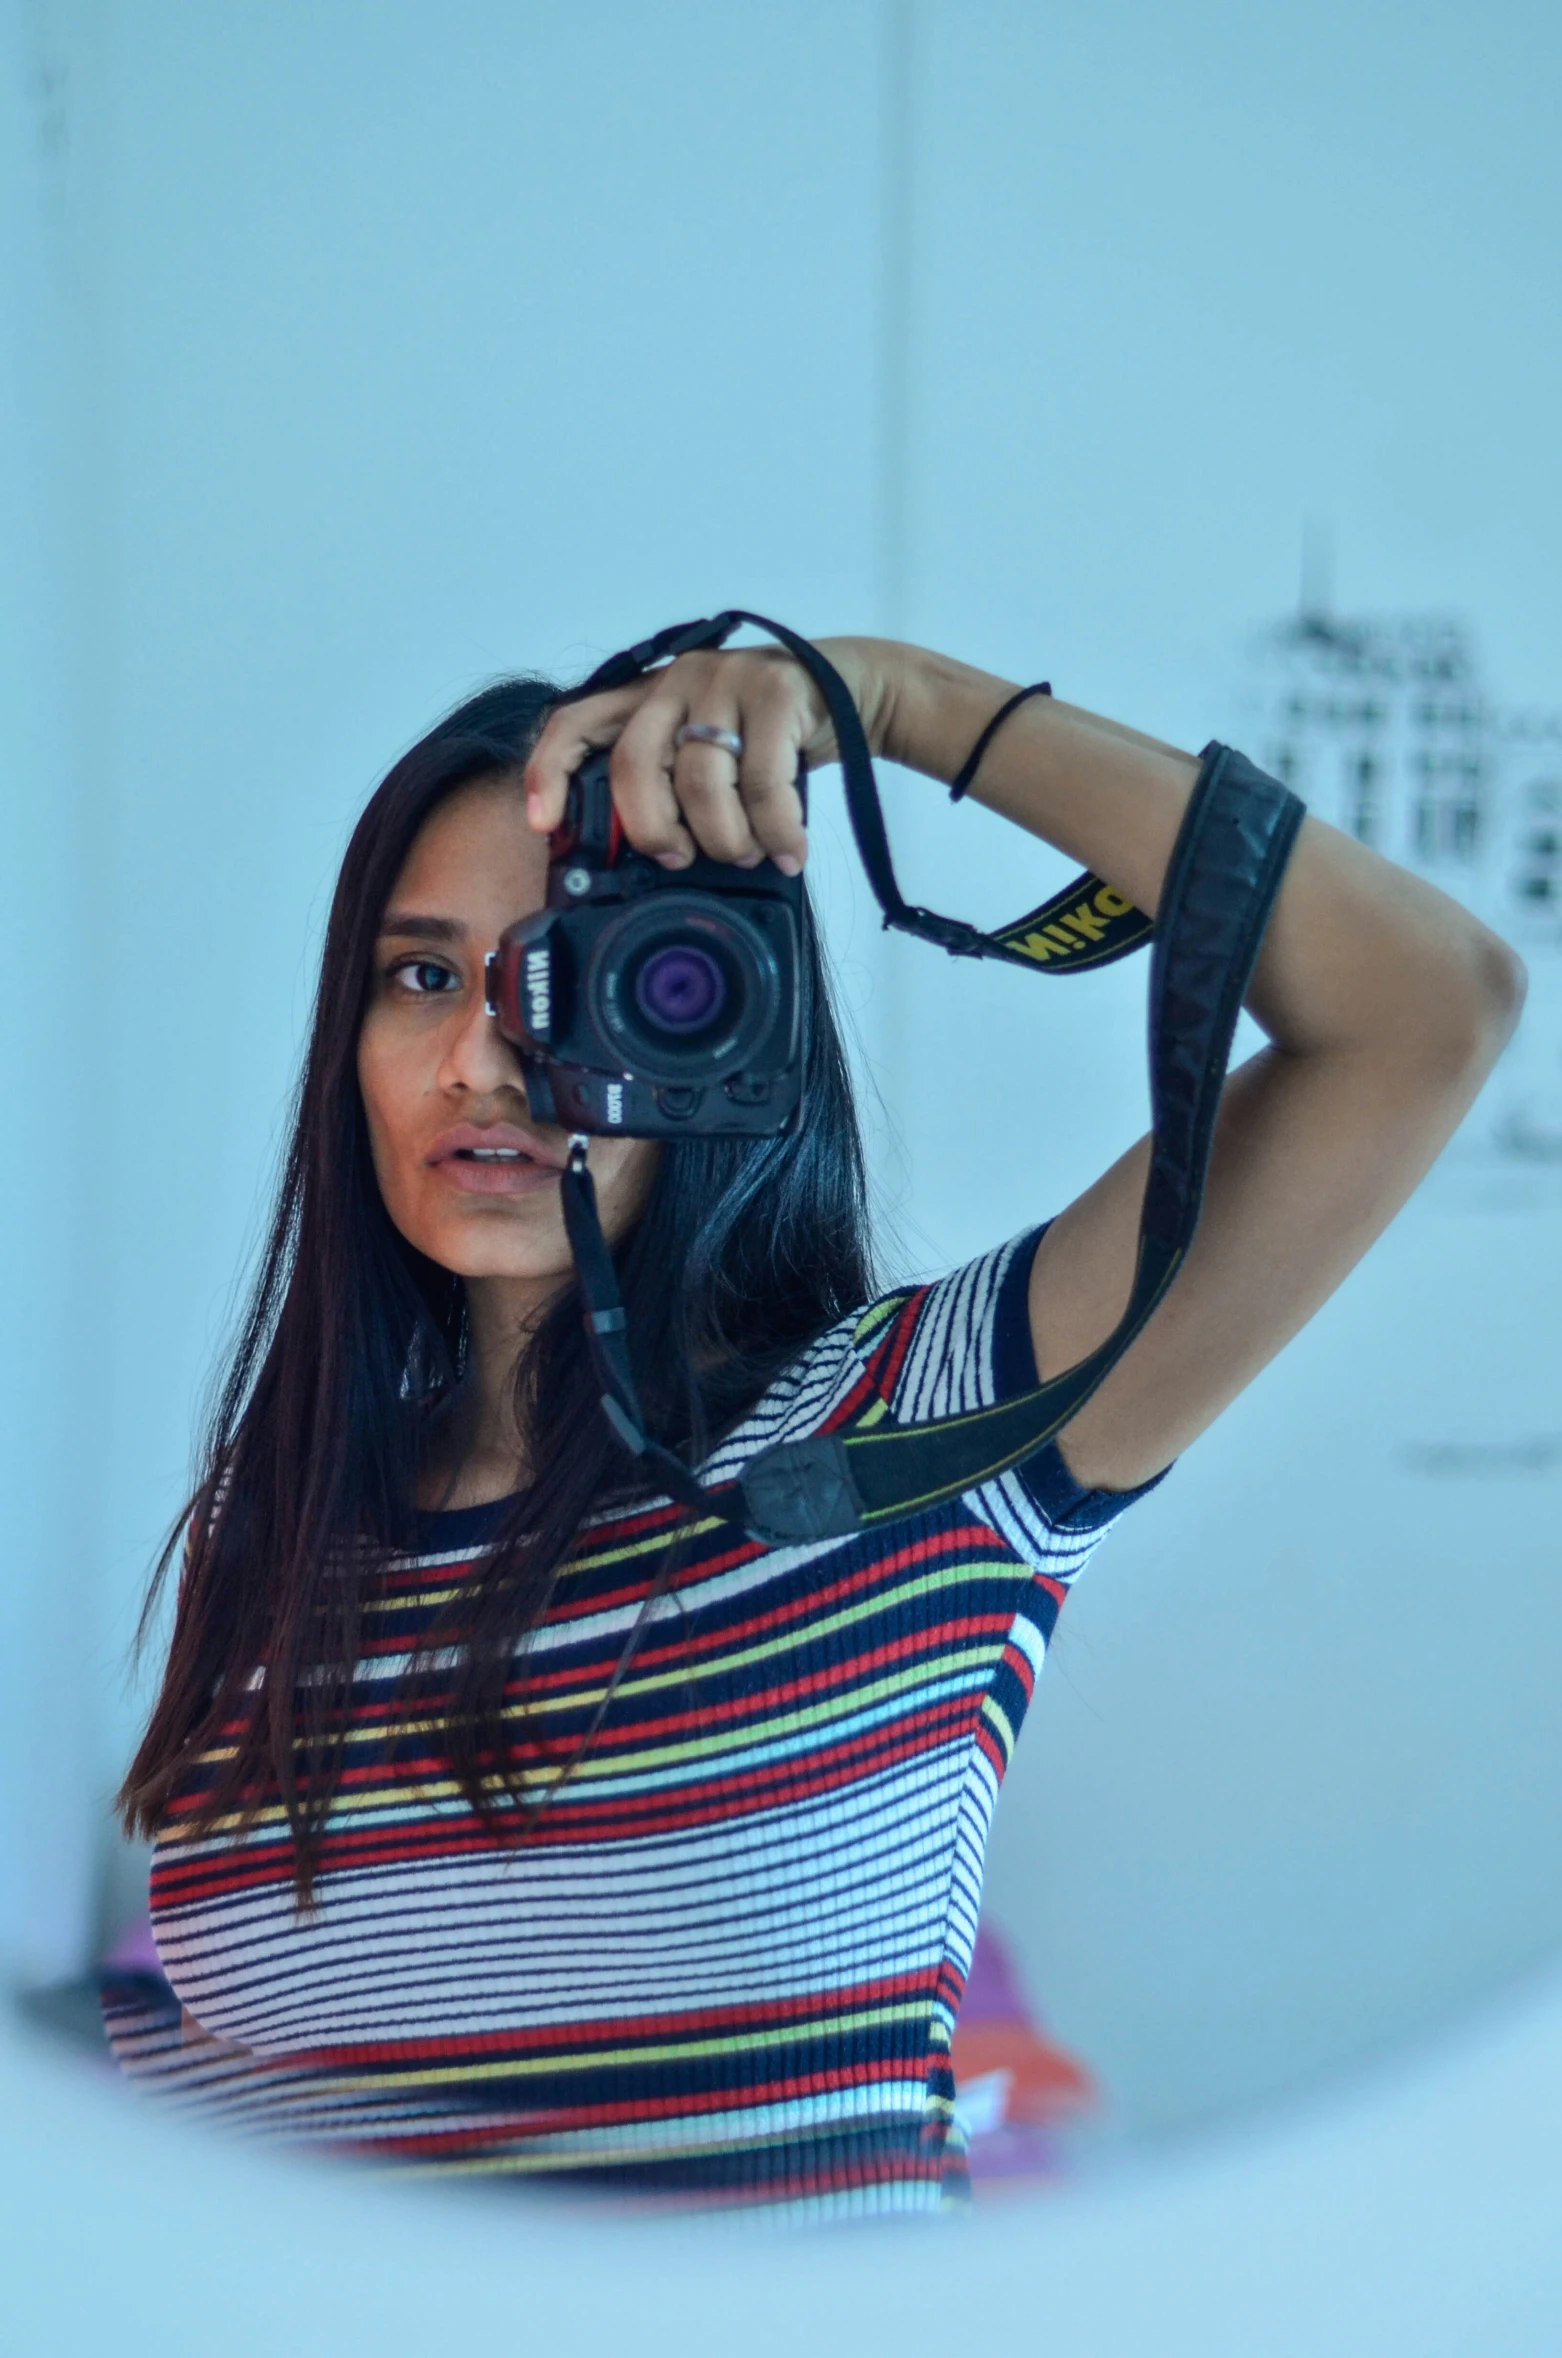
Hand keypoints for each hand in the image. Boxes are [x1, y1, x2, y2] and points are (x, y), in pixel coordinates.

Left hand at [522, 635, 897, 872]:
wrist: (852, 689)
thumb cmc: (771, 734)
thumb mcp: (712, 750)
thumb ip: (673, 782)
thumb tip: (650, 854)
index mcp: (648, 696)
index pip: (574, 722)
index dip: (549, 774)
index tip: (544, 825)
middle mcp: (677, 679)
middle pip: (634, 765)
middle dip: (652, 830)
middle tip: (679, 859)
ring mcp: (726, 680)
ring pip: (700, 782)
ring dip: (725, 838)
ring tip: (748, 854)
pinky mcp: (776, 691)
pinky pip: (763, 784)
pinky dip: (775, 832)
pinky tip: (787, 850)